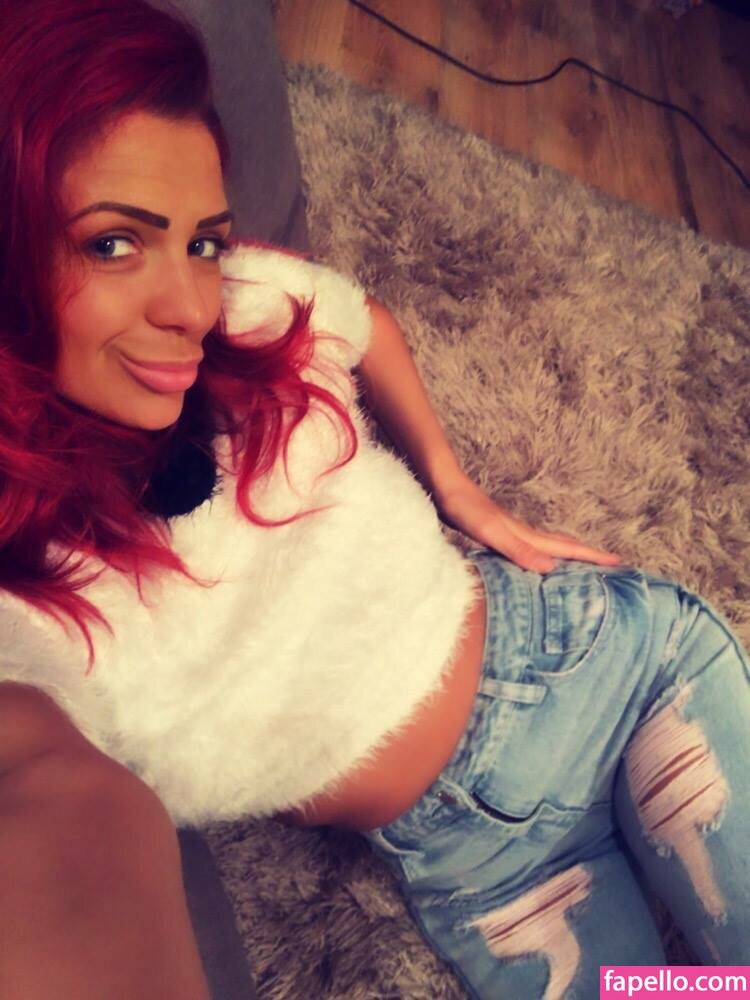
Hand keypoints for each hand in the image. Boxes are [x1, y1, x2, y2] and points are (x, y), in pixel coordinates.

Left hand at [433, 473, 622, 574]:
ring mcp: (512, 531)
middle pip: (564, 546)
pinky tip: (537, 559)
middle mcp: (524, 532)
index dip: (592, 557)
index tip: (620, 562)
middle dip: (589, 556)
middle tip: (614, 564)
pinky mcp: (499, 532)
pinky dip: (544, 555)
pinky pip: (531, 547)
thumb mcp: (491, 533)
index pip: (567, 548)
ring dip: (569, 555)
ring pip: (549, 546)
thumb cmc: (464, 508)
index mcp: (527, 535)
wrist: (444, 486)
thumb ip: (519, 550)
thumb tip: (551, 568)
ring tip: (583, 565)